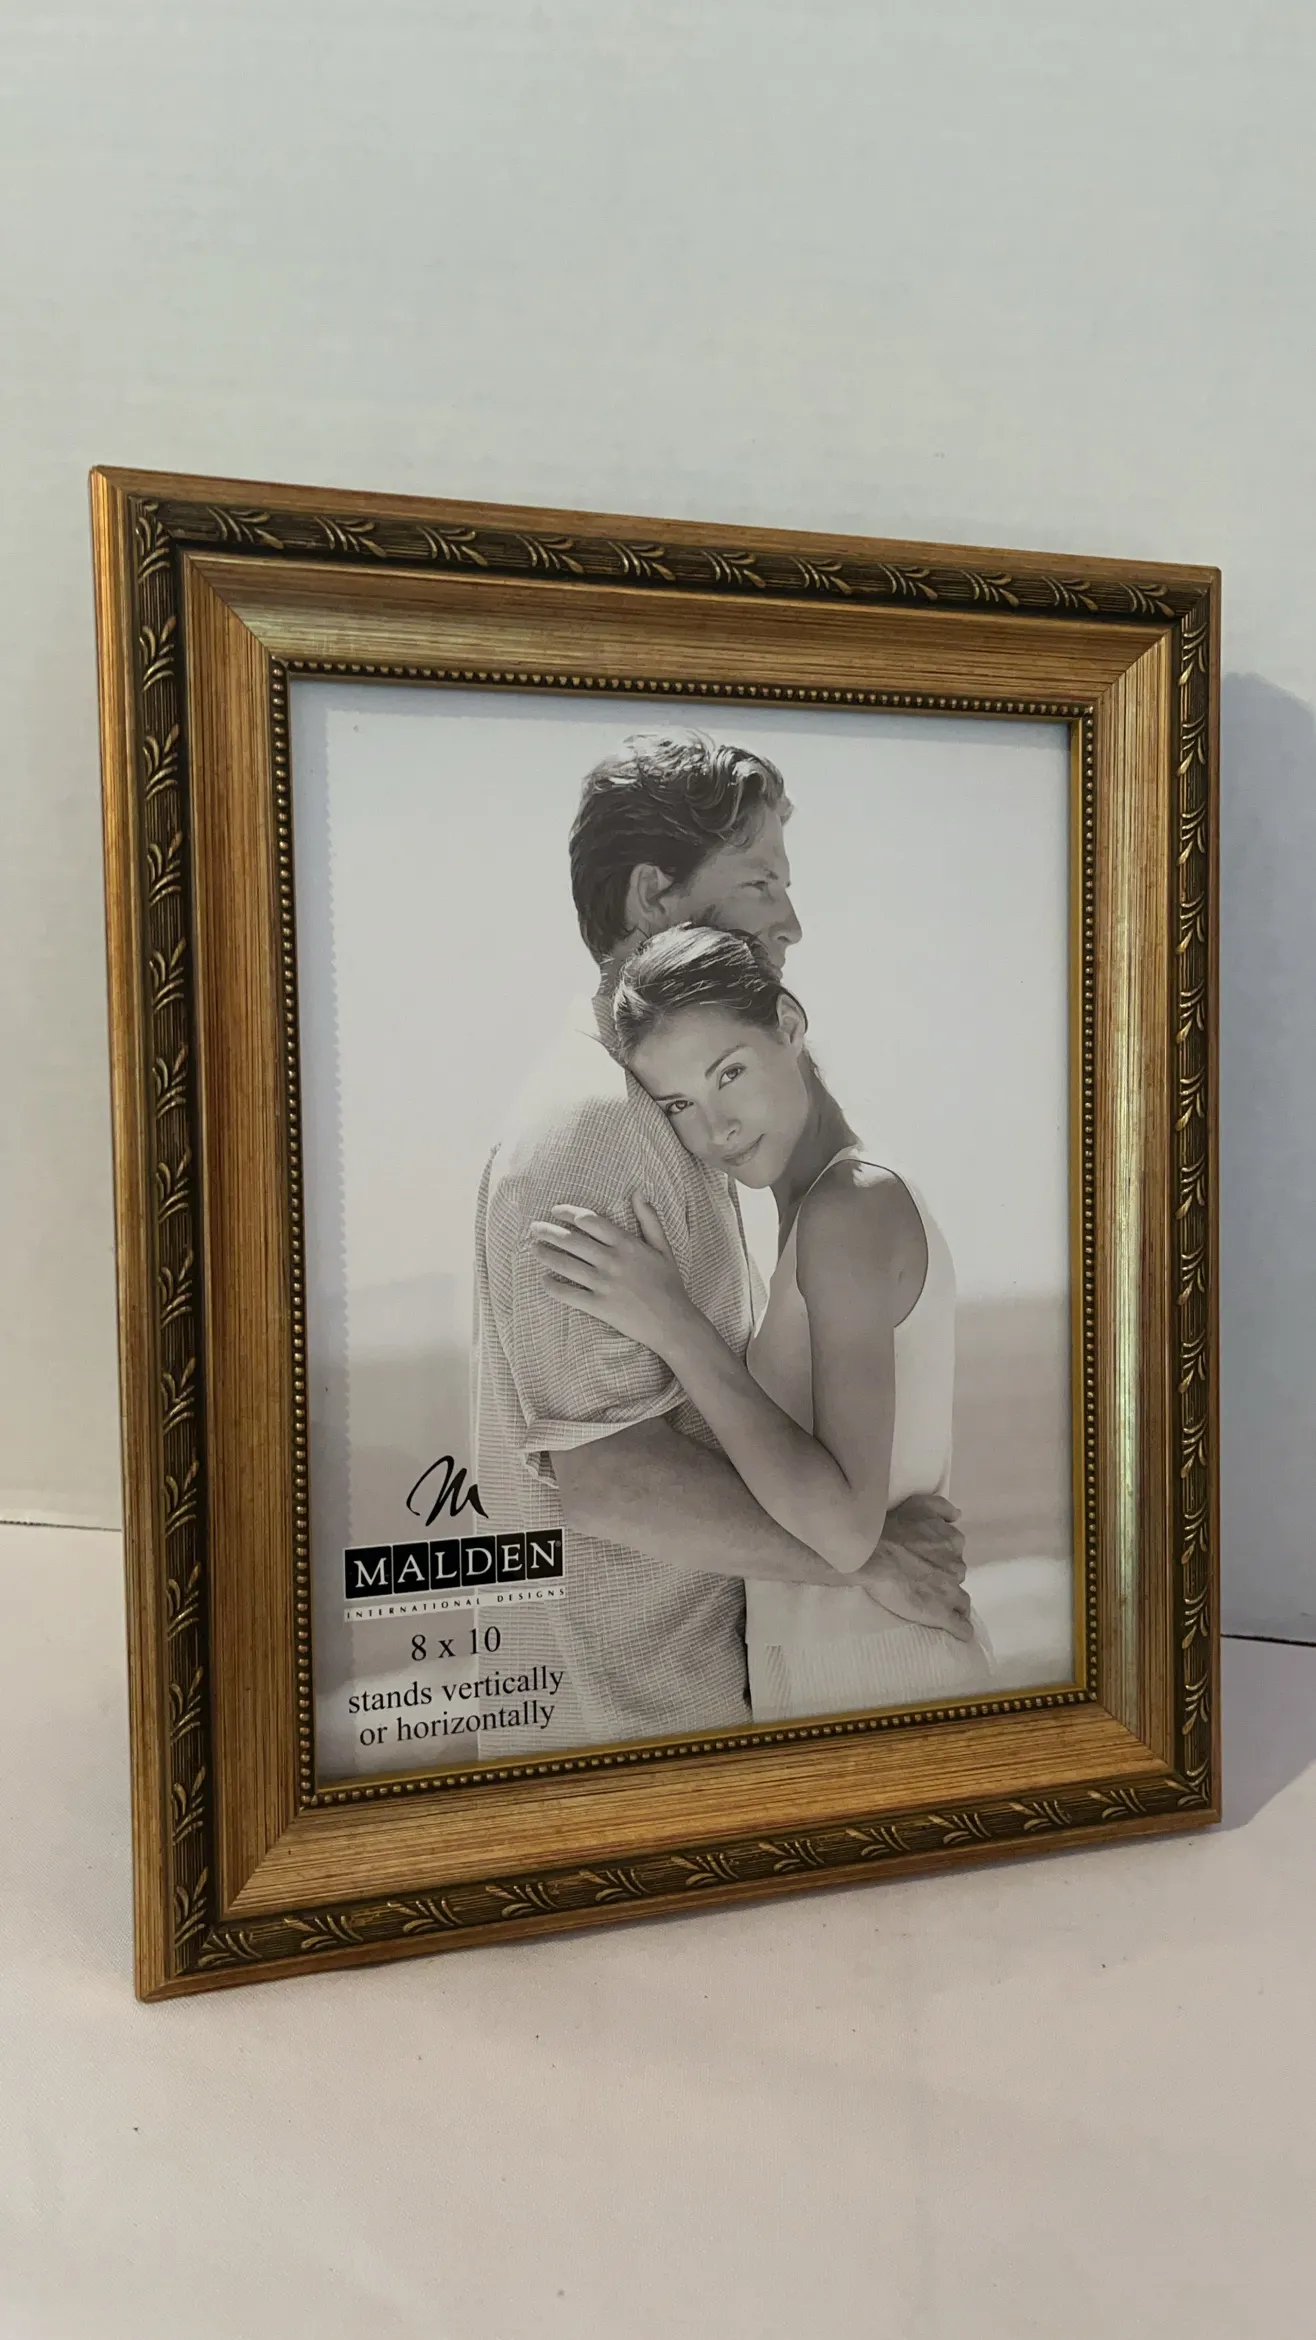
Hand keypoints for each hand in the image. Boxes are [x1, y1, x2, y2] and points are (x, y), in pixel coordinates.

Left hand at [531, 1196, 693, 1354]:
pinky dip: (553, 1287)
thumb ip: (650, 1219)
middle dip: (549, 1232)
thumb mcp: (663, 1248)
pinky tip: (544, 1281)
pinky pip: (569, 1295)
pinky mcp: (600, 1307)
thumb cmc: (669, 1285)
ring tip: (534, 1249)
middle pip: (572, 1241)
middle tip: (534, 1227)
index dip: (570, 1213)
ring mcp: (605, 1285)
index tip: (556, 1210)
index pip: (591, 1221)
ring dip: (546, 1255)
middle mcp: (613, 1261)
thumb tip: (639, 1191)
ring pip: (566, 1265)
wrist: (673, 1323)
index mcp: (627, 1245)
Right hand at [854, 1493, 972, 1639]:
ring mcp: (951, 1591)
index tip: (928, 1560)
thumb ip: (943, 1507)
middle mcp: (957, 1565)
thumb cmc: (894, 1528)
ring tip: (938, 1605)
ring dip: (953, 1602)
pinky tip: (959, 1632)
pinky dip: (962, 1629)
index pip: (955, 1552)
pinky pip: (961, 1626)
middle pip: (956, 1575)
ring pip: (961, 1600)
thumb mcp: (919, 1505)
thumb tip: (958, 1516)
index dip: (941, 1557)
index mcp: (953, 1541)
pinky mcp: (942, 1613)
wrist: (873, 1555)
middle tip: (923, 1579)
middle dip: (944, 1578)